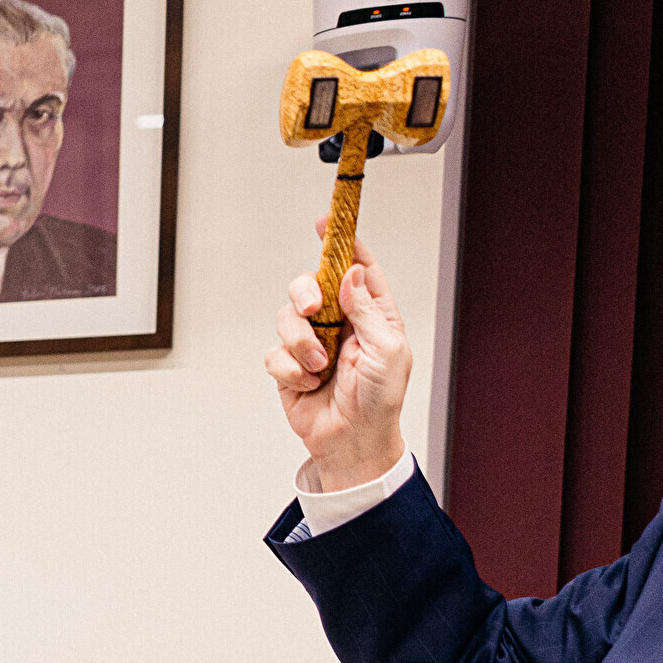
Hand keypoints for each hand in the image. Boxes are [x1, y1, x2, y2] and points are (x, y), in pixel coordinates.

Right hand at [264, 226, 409, 492]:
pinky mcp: (289, 366)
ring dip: (301, 344)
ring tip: (319, 367)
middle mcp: (339, 322)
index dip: (341, 243)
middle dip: (306, 293)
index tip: (325, 222)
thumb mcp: (387, 349)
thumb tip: (351, 274)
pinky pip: (274, 353)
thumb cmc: (379, 399)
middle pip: (309, 286)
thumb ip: (366, 309)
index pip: (356, 268)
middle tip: (314, 309)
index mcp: (371, 312)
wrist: (352, 440)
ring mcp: (312, 343)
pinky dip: (290, 369)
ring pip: (287, 318)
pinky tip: (308, 383)